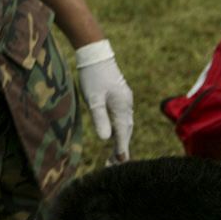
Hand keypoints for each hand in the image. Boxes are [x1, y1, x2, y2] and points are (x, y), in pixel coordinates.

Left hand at [76, 40, 132, 163]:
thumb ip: (100, 119)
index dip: (121, 151)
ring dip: (121, 139)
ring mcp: (125, 100)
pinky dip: (121, 128)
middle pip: (126, 132)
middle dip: (121, 148)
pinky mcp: (120, 96)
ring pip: (126, 124)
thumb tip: (106, 139)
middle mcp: (128, 106)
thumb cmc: (92, 76)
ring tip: (115, 154)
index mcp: (122, 109)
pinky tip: (116, 132)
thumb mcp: (93, 99)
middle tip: (114, 165)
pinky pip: (123, 116)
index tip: (119, 165)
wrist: (96, 54)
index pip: (123, 135)